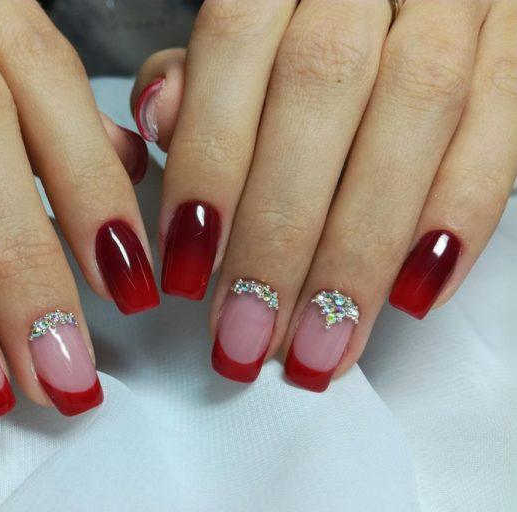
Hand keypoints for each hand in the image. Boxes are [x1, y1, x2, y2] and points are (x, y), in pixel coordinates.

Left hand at [132, 0, 516, 389]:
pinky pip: (501, 135)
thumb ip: (199, 72)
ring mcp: (452, 6)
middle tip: (247, 333)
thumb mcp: (240, 27)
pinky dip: (458, 221)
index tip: (188, 268)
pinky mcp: (512, 47)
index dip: (210, 166)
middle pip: (322, 96)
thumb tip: (163, 116)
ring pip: (414, 122)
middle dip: (280, 235)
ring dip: (362, 252)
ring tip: (322, 344)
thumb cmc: (302, 17)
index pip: (235, 49)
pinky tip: (413, 295)